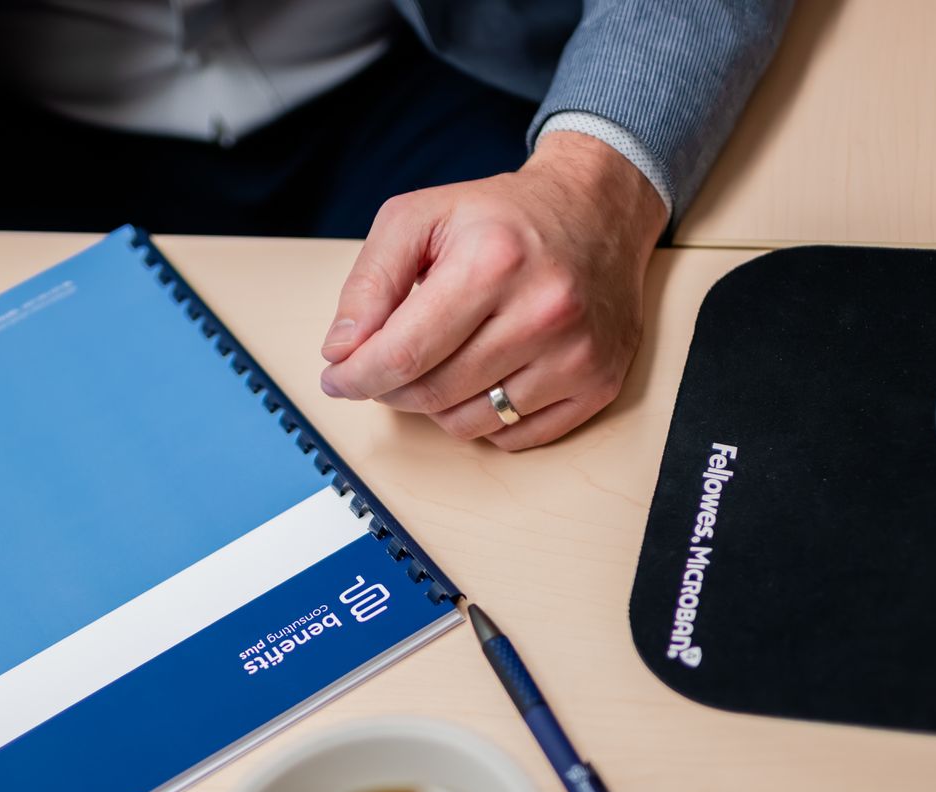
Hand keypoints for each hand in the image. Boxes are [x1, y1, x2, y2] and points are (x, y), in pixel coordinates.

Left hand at [318, 131, 668, 449]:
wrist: (597, 211)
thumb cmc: (502, 217)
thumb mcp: (419, 219)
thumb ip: (370, 283)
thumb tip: (341, 352)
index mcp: (493, 261)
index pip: (404, 354)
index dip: (358, 376)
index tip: (337, 379)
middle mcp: (544, 311)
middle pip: (433, 394)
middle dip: (391, 388)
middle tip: (383, 367)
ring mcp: (577, 354)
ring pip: (468, 423)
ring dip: (436, 405)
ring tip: (440, 362)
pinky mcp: (598, 384)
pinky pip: (513, 437)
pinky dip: (484, 417)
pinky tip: (484, 376)